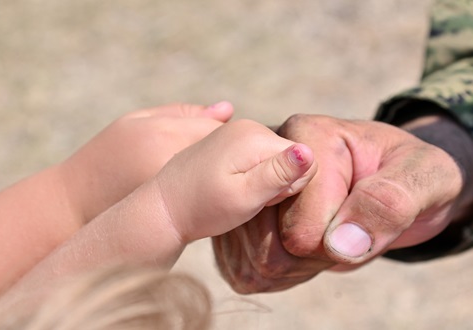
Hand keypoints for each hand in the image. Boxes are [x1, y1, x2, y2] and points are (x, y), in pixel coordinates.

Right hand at [60, 102, 232, 223]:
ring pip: (219, 180)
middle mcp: (172, 164)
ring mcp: (176, 193)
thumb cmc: (105, 157)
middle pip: (222, 156)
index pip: (215, 129)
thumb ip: (182, 113)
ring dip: (223, 175)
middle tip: (230, 155)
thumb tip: (228, 110)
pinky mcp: (177, 215)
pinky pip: (210, 201)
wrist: (74, 208)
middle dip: (228, 154)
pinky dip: (212, 194)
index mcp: (162, 135)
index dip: (223, 131)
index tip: (223, 135)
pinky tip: (204, 192)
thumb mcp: (134, 122)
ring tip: (216, 174)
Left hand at [154, 119, 316, 242]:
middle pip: (292, 158)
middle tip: (246, 198)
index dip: (289, 187)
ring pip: (277, 160)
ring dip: (265, 182)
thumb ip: (280, 174)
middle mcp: (247, 126)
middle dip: (278, 184)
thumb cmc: (205, 208)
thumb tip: (309, 151)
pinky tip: (230, 187)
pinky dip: (252, 177)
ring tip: (236, 193)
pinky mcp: (230, 141)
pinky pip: (260, 159)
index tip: (261, 198)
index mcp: (254, 135)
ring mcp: (237, 131)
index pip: (306, 161)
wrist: (163, 208)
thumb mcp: (246, 197)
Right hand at [212, 113, 472, 292]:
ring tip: (331, 232)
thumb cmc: (416, 174)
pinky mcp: (246, 217)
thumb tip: (340, 244)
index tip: (364, 210)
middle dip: (319, 255)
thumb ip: (390, 202)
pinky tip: (309, 246)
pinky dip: (283, 273)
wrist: (402, 183)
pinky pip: (248, 270)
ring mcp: (253, 190)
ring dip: (302, 265)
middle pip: (273, 248)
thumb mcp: (428, 177)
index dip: (341, 239)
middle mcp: (270, 159)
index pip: (302, 227)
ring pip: (258, 262)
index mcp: (307, 137)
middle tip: (350, 226)